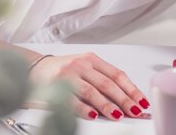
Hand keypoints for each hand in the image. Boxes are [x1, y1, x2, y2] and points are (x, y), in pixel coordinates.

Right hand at [30, 53, 148, 120]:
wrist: (34, 69)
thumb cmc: (63, 70)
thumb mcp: (85, 68)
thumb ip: (102, 79)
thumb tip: (127, 97)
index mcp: (92, 60)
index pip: (117, 74)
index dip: (131, 89)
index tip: (142, 101)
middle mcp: (81, 66)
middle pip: (108, 84)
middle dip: (124, 99)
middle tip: (135, 111)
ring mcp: (68, 76)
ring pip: (92, 92)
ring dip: (107, 105)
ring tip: (118, 115)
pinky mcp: (55, 89)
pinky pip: (73, 101)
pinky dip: (85, 110)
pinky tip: (94, 116)